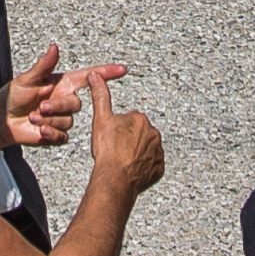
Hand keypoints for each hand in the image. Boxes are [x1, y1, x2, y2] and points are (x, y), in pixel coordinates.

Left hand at [0, 45, 107, 148]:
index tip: (122, 69)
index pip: (88, 77)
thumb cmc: (13, 95)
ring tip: (32, 117)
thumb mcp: (27, 79)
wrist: (2, 120)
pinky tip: (39, 130)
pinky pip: (63, 136)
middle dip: (58, 106)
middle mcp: (65, 100)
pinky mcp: (57, 134)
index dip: (105, 73)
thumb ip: (43, 65)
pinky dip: (51, 133)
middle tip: (40, 107)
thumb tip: (54, 47)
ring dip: (49, 120)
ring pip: (68, 121)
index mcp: (62, 84)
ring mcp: (62, 118)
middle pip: (76, 104)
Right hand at [85, 70, 163, 195]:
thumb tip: (95, 76)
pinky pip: (152, 165)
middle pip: (139, 135)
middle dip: (130, 141)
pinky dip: (144, 167)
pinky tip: (132, 170)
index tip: (112, 139)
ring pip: (147, 149)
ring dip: (138, 153)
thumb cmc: (107, 151)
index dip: (118, 130)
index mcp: (140, 119)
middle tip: (116, 151)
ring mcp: (158, 152)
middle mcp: (153, 134)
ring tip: (123, 161)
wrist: (115, 179)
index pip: (130, 121)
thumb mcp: (101, 119)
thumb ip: (100, 96)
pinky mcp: (159, 168)